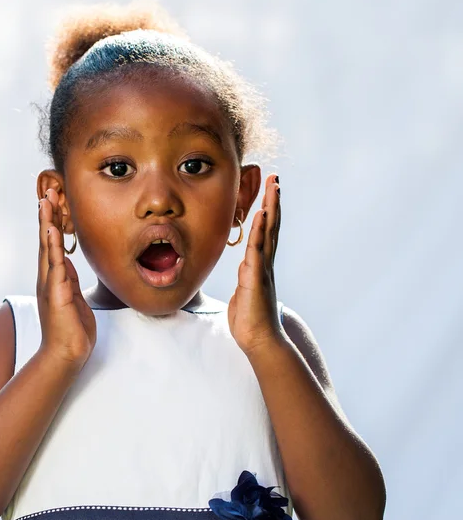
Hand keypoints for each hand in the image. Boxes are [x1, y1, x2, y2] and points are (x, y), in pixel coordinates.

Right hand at [36, 189, 95, 369]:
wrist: (66, 355)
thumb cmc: (71, 328)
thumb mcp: (72, 297)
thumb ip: (68, 279)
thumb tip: (66, 262)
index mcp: (53, 278)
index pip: (51, 244)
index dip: (51, 222)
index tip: (53, 201)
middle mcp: (47, 278)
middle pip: (45, 240)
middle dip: (46, 215)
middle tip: (47, 191)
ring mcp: (49, 285)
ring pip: (46, 248)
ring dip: (46, 223)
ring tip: (45, 202)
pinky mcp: (55, 294)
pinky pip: (54, 265)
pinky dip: (52, 246)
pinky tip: (51, 230)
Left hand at [228, 174, 282, 354]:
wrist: (259, 342)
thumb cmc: (250, 320)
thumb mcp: (245, 293)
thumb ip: (246, 278)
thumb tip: (245, 269)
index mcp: (260, 266)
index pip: (265, 233)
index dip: (267, 211)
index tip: (269, 191)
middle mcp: (265, 263)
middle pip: (271, 226)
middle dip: (272, 201)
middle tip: (275, 177)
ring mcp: (262, 269)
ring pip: (267, 233)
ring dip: (270, 208)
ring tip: (273, 187)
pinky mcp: (256, 278)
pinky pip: (257, 250)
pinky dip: (259, 231)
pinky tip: (261, 215)